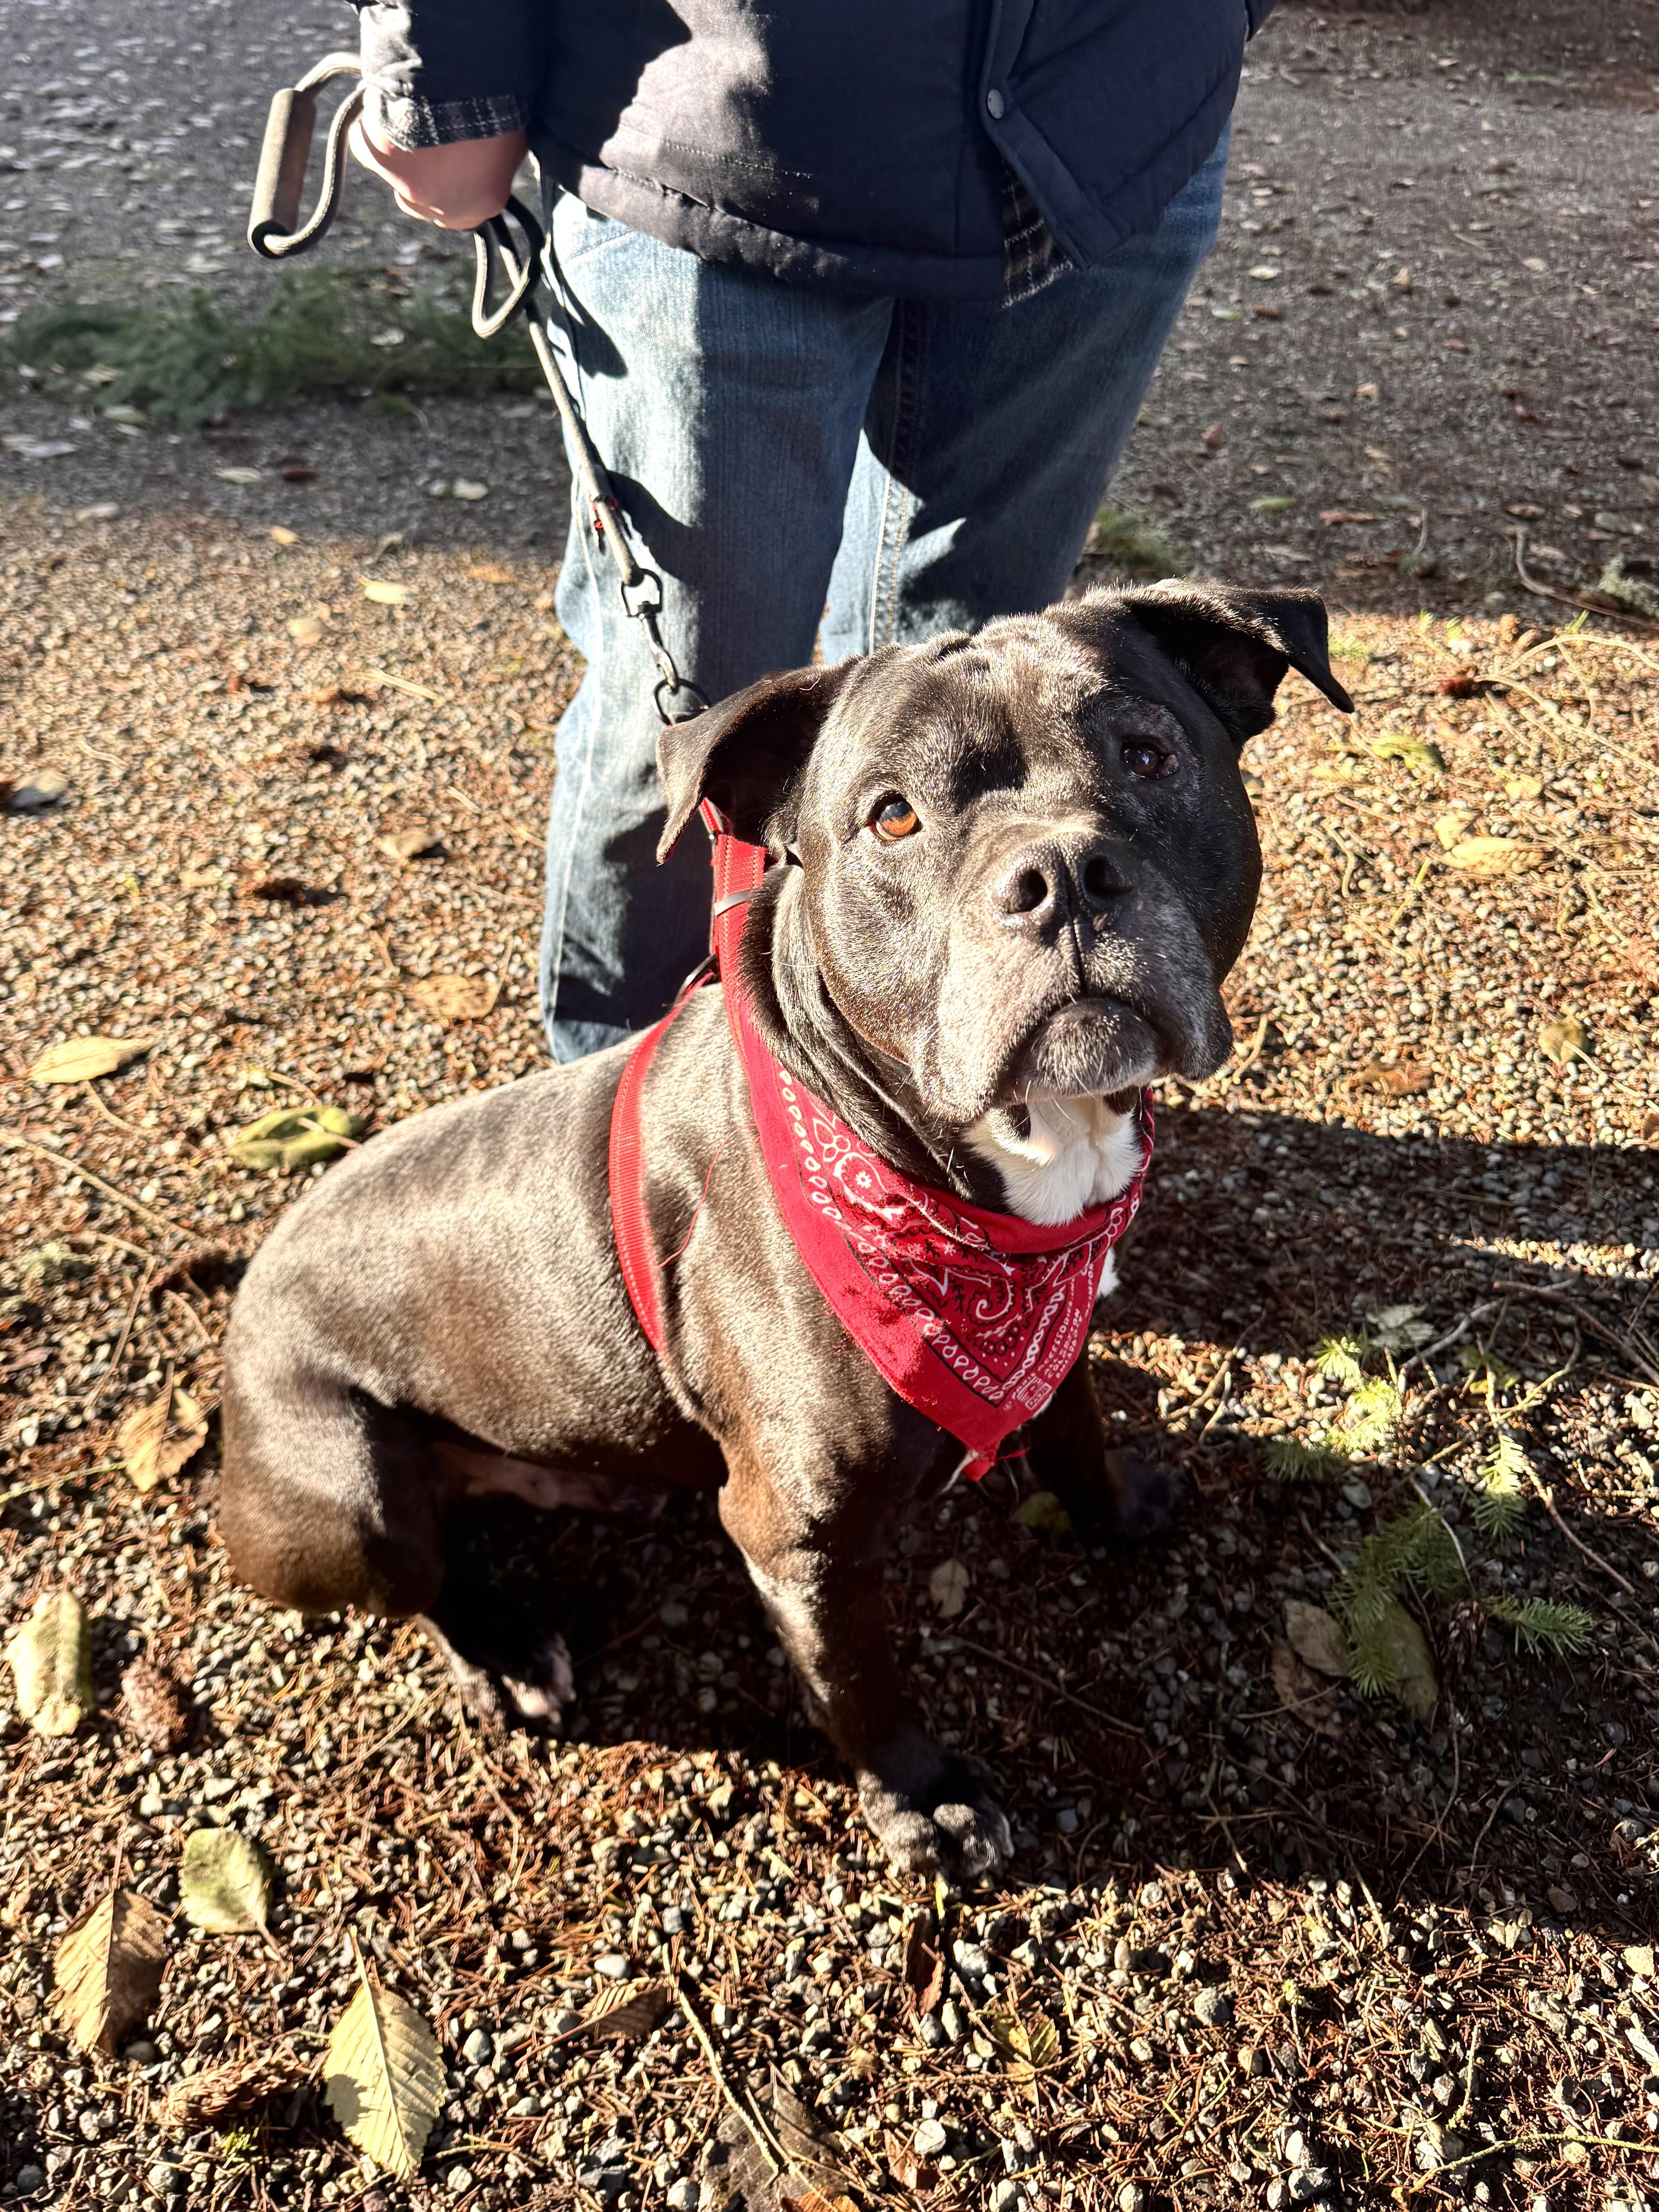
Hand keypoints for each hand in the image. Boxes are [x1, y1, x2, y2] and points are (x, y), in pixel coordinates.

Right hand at [349, 117, 526, 229]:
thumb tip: (500, 158)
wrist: (457, 82)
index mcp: (483, 205)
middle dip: (431, 179)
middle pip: (430, 203)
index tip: (462, 160)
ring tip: (409, 122)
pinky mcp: (377, 160)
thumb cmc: (496, 108)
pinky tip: (379, 110)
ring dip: (401, 160)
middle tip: (434, 145)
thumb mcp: (515, 139)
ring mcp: (407, 189)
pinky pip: (365, 147)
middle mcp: (444, 209)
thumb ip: (505, 160)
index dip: (465, 182)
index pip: (471, 206)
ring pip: (398, 181)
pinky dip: (368, 130)